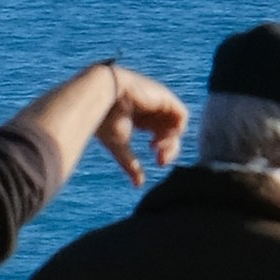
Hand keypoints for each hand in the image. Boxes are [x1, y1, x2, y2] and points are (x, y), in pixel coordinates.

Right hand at [93, 65, 187, 179]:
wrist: (98, 95)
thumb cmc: (103, 118)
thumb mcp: (119, 145)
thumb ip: (131, 163)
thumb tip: (139, 184)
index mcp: (140, 116)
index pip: (160, 134)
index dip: (164, 150)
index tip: (158, 162)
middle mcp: (151, 108)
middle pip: (171, 130)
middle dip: (170, 148)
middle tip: (161, 161)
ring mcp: (159, 101)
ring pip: (177, 123)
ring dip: (172, 140)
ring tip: (158, 148)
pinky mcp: (164, 97)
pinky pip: (181, 115)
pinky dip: (176, 130)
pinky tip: (161, 138)